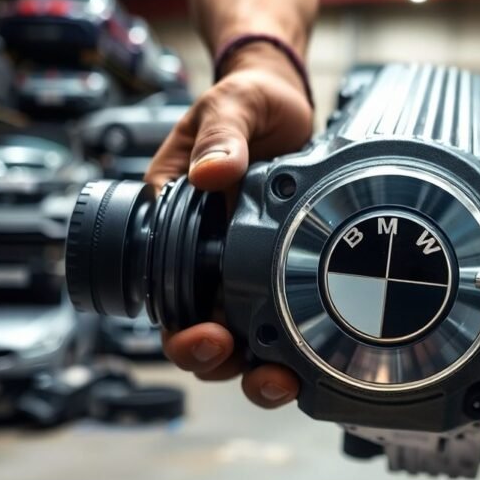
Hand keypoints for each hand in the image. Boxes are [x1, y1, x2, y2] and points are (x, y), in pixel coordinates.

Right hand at [146, 44, 310, 408]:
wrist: (288, 101)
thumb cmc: (246, 102)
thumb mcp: (228, 106)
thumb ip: (220, 135)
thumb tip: (211, 173)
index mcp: (175, 224)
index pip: (162, 294)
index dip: (180, 329)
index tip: (206, 334)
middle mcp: (205, 257)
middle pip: (199, 331)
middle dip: (214, 361)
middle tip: (238, 359)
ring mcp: (245, 269)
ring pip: (242, 340)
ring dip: (256, 368)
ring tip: (282, 378)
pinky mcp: (282, 271)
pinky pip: (283, 320)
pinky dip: (295, 347)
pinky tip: (316, 358)